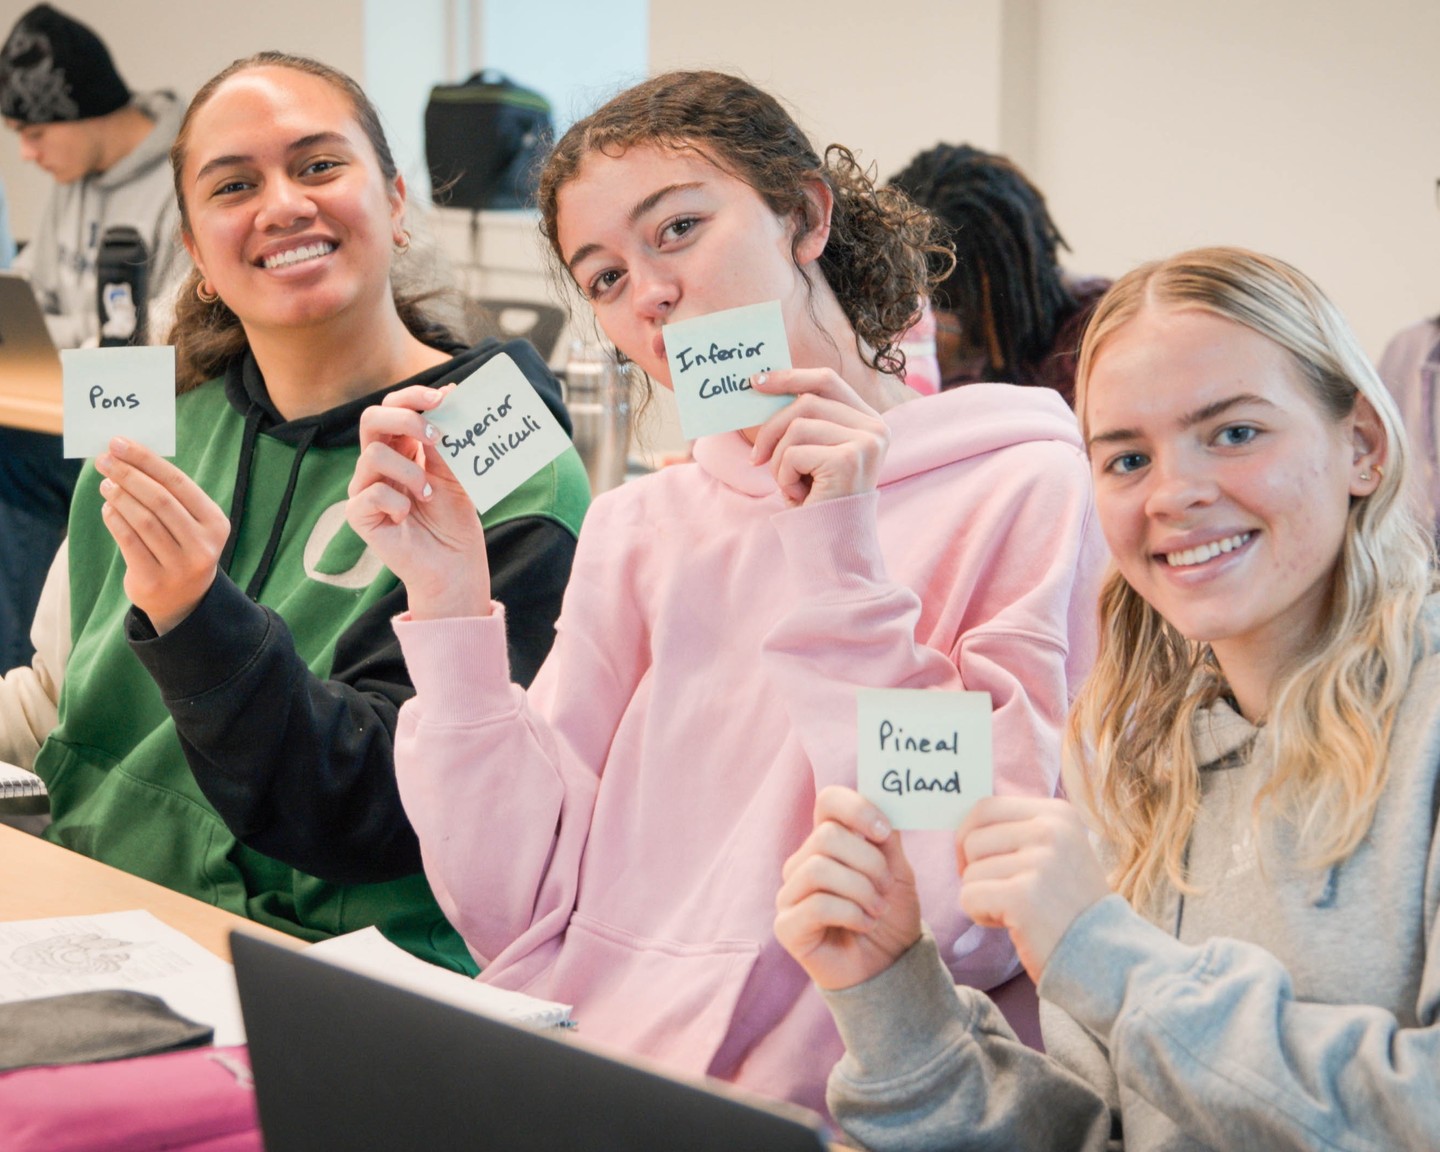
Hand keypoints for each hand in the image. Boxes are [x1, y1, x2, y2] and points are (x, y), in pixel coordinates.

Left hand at [95, 437, 229, 634]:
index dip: (146, 460)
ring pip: (144, 521)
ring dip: (119, 496)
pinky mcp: (155, 581)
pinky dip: (115, 521)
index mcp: (215, 523)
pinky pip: (129, 543)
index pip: (178, 483)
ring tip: (105, 484)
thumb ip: (168, 494)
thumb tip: (128, 456)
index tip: (119, 443)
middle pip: (160, 500)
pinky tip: (108, 508)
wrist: (184, 600)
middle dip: (128, 475)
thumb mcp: (188, 522)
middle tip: (104, 460)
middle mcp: (203, 546)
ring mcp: (180, 566)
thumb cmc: (181, 546)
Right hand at [347, 384, 491, 619]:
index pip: (393, 407)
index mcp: (401, 448)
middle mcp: (378, 464)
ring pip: (373, 456)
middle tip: (436, 436)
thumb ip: (447, 440)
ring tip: (428, 494)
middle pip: (371, 419)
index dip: (413, 396)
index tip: (444, 397)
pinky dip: (398, 502)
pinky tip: (409, 517)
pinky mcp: (359, 515)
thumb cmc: (455, 520)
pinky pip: (370, 493)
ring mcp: (365, 488)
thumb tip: (450, 394)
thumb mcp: (456, 474)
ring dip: (410, 472)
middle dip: (406, 420)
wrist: (455, 565)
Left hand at [748, 369, 888, 506]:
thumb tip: (763, 383)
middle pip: (806, 401)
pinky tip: (799, 495)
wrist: (834, 547)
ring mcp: (866, 442)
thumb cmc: (819, 500)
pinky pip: (794, 453)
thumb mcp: (812, 453)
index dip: (790, 377)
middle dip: (771, 428)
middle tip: (755, 458)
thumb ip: (803, 420)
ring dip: (779, 459)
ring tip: (790, 484)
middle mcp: (876, 427)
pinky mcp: (849, 460)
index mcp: (869, 421)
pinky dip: (784, 476)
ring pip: (797, 427)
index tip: (756, 381)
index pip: (826, 380)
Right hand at [775, 785, 920, 990]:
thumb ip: (885, 838)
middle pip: (826, 836)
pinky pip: (817, 904)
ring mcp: (790, 893)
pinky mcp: (787, 925)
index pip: (828, 801)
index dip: (857, 809)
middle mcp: (803, 862)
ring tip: (877, 910)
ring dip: (860, 890)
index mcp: (828, 841)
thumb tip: (880, 804)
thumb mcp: (897, 870)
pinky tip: (863, 925)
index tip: (883, 832)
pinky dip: (851, 914)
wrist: (889, 966)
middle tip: (885, 888)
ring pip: (819, 869)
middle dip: (868, 862)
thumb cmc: (889, 914)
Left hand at [956, 797, 1110, 982]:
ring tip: (1017, 910)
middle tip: (1003, 893)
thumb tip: (963, 827)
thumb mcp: (1056, 851)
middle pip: (972, 840)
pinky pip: (969, 897)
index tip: (980, 862)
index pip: (985, 807)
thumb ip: (1018, 832)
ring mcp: (1039, 863)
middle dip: (975, 871)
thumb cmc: (1069, 905)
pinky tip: (1011, 924)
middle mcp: (1051, 830)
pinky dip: (981, 915)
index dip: (969, 836)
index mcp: (1058, 814)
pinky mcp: (1023, 897)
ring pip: (969, 873)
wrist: (1105, 954)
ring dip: (983, 897)